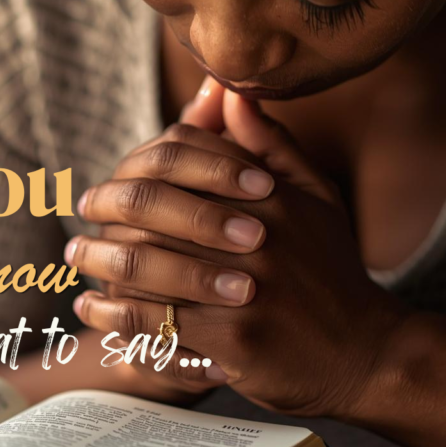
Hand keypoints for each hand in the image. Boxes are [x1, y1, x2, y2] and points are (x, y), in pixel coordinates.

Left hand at [67, 83, 410, 418]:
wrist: (369, 354)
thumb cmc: (333, 272)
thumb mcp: (316, 198)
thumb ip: (271, 146)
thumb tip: (231, 92)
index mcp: (270, 196)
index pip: (183, 157)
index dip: (135, 166)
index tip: (110, 182)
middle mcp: (255, 236)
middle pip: (150, 208)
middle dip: (104, 211)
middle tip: (80, 217)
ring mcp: (244, 289)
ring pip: (142, 265)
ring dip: (98, 263)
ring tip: (76, 261)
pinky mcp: (234, 340)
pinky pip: (154, 321)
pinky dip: (113, 315)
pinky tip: (91, 311)